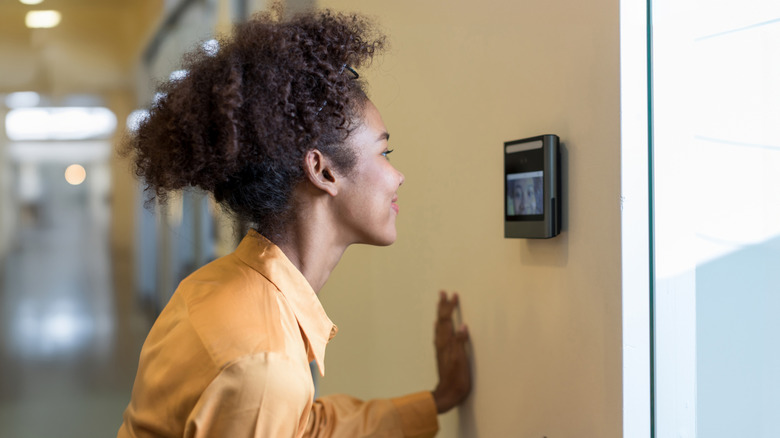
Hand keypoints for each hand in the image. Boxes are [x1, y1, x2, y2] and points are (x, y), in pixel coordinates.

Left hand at [431, 291, 471, 413]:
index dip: (450, 307)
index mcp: (446, 342)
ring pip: (439, 326)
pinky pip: (439, 334)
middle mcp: (441, 343)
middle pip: (441, 320)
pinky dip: (440, 325)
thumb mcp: (461, 360)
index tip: (453, 295)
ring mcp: (440, 348)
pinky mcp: (442, 354)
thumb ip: (461, 342)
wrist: (447, 394)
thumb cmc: (456, 378)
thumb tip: (463, 326)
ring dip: (440, 314)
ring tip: (440, 305)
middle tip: (442, 293)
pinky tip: (440, 326)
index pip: (447, 320)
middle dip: (442, 306)